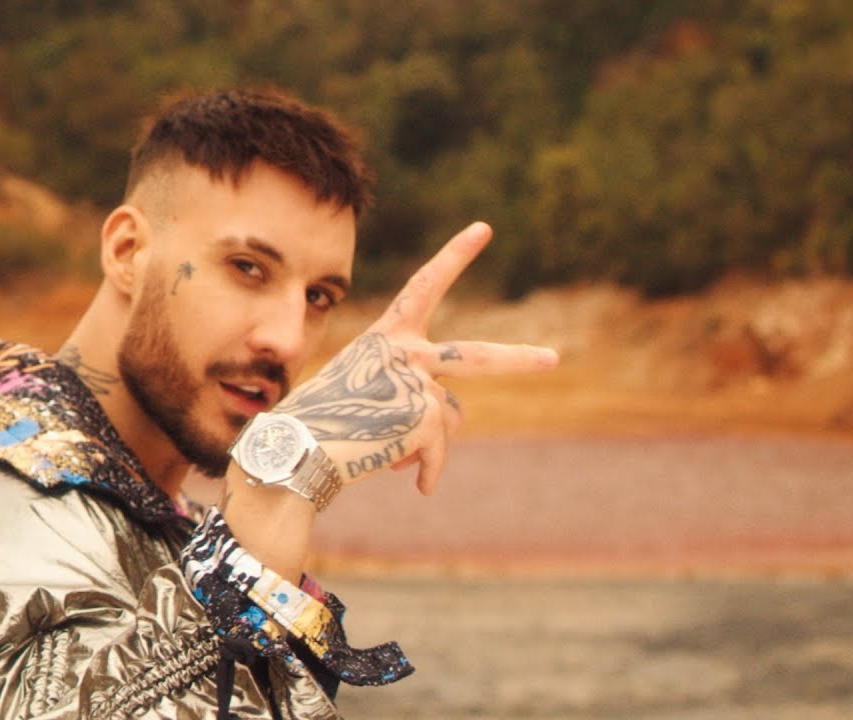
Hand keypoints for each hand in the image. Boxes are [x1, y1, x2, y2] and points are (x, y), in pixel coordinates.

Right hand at [273, 222, 558, 494]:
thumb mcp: (362, 389)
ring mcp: (419, 382)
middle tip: (552, 359)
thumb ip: (405, 390)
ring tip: (390, 455)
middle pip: (477, 358)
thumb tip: (444, 419)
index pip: (425, 285)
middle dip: (518, 360)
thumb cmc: (319, 421)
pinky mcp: (427, 415)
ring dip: (427, 443)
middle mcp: (407, 351)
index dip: (454, 256)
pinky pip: (439, 448)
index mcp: (386, 336)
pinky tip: (413, 483)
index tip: (484, 229)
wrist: (299, 448)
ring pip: (449, 418)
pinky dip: (427, 469)